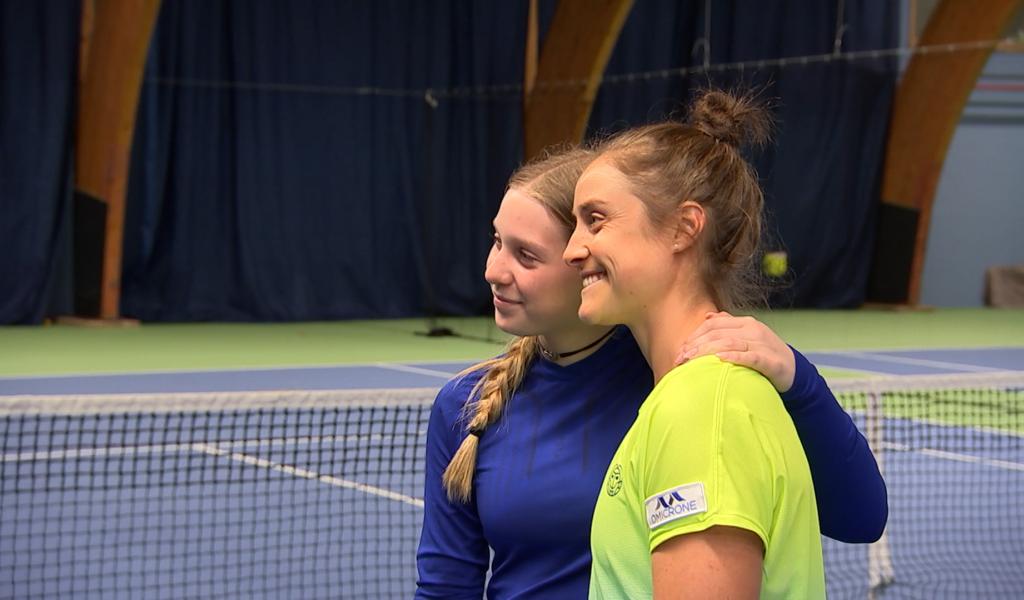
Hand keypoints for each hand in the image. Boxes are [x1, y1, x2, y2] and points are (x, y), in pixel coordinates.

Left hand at [676, 311, 795, 392]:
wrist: (794, 371)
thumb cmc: (764, 355)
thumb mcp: (747, 338)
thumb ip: (728, 326)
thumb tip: (708, 317)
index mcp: (745, 323)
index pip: (713, 324)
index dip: (694, 336)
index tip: (680, 350)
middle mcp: (753, 330)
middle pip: (718, 334)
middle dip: (696, 345)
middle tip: (680, 358)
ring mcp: (763, 344)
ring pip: (730, 343)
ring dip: (707, 351)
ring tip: (692, 360)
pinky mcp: (772, 361)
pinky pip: (750, 356)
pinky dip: (734, 357)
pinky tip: (720, 360)